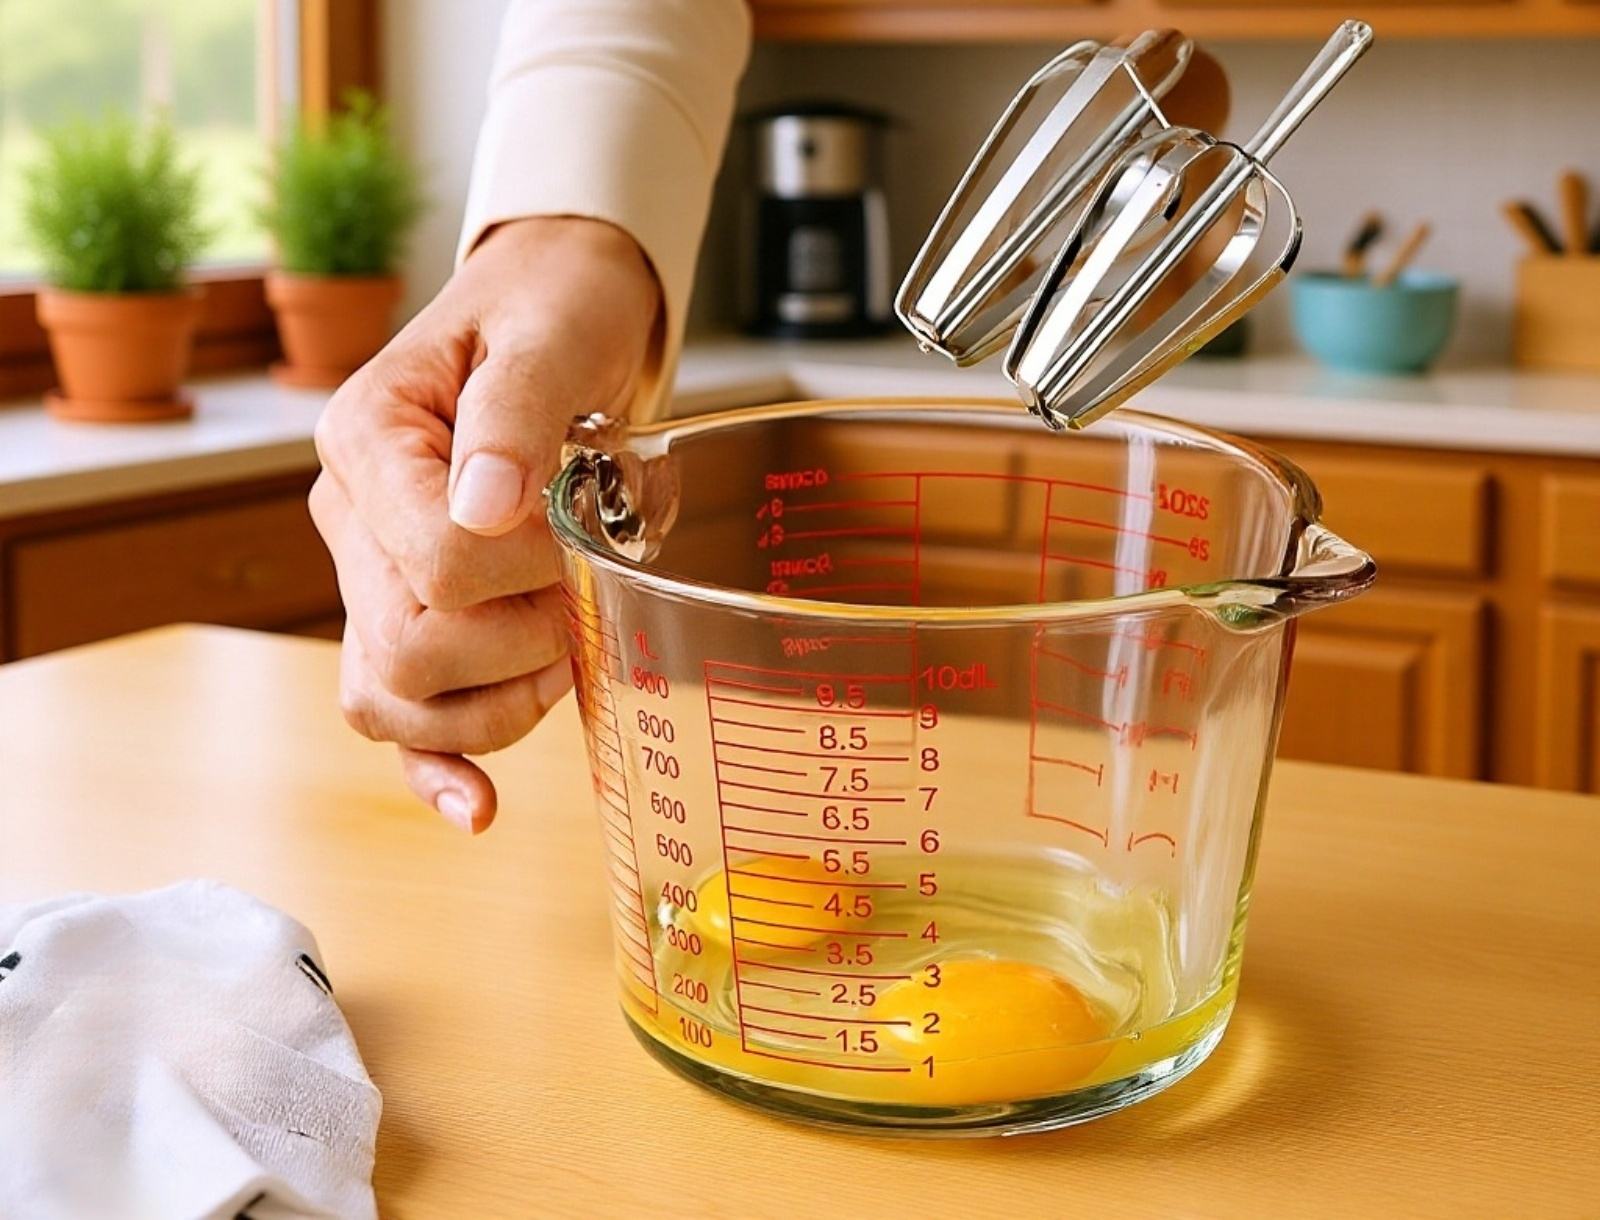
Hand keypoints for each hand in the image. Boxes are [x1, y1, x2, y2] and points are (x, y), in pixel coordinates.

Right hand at [309, 216, 661, 831]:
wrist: (558, 316)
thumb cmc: (552, 313)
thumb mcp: (546, 335)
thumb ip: (514, 416)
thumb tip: (489, 506)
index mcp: (367, 439)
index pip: (431, 559)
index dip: (527, 573)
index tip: (585, 535)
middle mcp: (352, 517)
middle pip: (406, 647)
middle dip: (518, 644)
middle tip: (585, 594)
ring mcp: (374, 577)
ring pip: (394, 699)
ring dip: (500, 703)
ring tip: (566, 651)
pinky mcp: (413, 617)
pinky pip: (398, 719)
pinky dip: (439, 767)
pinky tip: (478, 806)